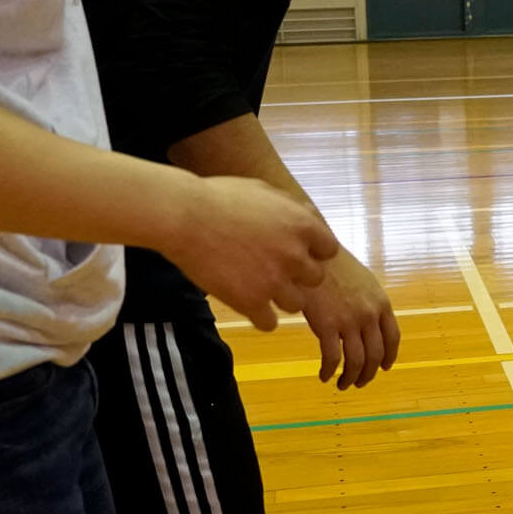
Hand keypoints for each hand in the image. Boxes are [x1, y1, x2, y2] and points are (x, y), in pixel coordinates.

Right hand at [162, 175, 338, 329]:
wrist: (184, 216)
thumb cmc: (220, 197)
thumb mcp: (264, 190)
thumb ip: (292, 207)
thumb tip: (309, 216)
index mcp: (302, 226)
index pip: (328, 251)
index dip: (312, 253)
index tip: (294, 253)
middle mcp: (294, 255)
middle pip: (315, 279)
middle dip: (297, 276)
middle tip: (274, 270)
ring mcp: (274, 281)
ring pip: (296, 304)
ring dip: (281, 298)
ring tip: (259, 288)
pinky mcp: (251, 302)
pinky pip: (269, 323)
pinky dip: (260, 317)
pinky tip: (247, 304)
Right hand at [295, 253, 400, 389]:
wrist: (313, 253)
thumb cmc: (333, 263)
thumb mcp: (363, 280)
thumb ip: (369, 302)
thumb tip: (370, 321)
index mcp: (381, 304)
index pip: (392, 339)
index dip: (389, 357)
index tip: (383, 368)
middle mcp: (369, 315)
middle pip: (375, 355)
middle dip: (368, 374)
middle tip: (359, 383)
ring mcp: (349, 322)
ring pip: (356, 362)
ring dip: (351, 379)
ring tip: (343, 384)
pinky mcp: (327, 326)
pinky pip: (333, 359)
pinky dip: (330, 372)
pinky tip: (324, 376)